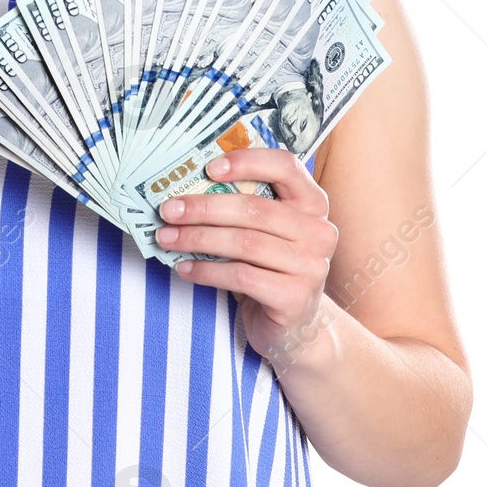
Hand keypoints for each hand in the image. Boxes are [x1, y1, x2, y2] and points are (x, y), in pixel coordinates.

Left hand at [155, 147, 338, 369]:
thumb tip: (185, 190)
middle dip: (204, 208)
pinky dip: (206, 271)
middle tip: (168, 210)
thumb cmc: (269, 266)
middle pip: (254, 209)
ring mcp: (311, 266)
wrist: (293, 324)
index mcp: (312, 203)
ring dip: (198, 239)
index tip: (208, 168)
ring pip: (244, 243)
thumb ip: (242, 205)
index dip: (247, 162)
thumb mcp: (263, 231)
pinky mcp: (295, 297)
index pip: (286, 167)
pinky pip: (241, 276)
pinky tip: (184, 268)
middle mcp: (319, 231)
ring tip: (167, 238)